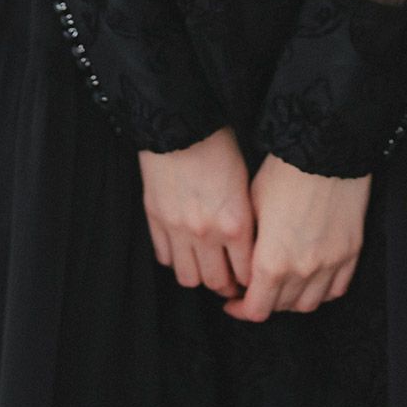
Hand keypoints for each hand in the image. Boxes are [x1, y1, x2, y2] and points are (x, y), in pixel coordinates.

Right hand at [138, 125, 254, 298]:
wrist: (181, 122)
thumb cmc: (219, 146)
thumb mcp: (246, 183)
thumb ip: (246, 220)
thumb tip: (250, 247)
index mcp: (236, 223)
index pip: (246, 274)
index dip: (250, 281)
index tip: (250, 278)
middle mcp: (206, 233)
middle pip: (215, 282)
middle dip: (224, 284)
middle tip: (228, 276)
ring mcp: (177, 229)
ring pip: (187, 277)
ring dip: (197, 274)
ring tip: (204, 264)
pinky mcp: (155, 220)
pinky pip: (164, 257)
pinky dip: (174, 257)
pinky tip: (182, 246)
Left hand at [218, 152, 370, 321]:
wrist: (325, 150)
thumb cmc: (283, 172)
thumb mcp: (252, 207)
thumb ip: (248, 247)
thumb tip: (244, 268)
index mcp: (272, 262)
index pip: (256, 309)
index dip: (241, 309)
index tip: (234, 301)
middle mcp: (302, 270)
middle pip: (281, 307)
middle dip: (264, 301)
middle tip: (256, 288)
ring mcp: (330, 264)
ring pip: (309, 303)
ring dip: (292, 300)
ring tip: (282, 285)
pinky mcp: (351, 253)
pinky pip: (336, 289)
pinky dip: (321, 290)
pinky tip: (310, 279)